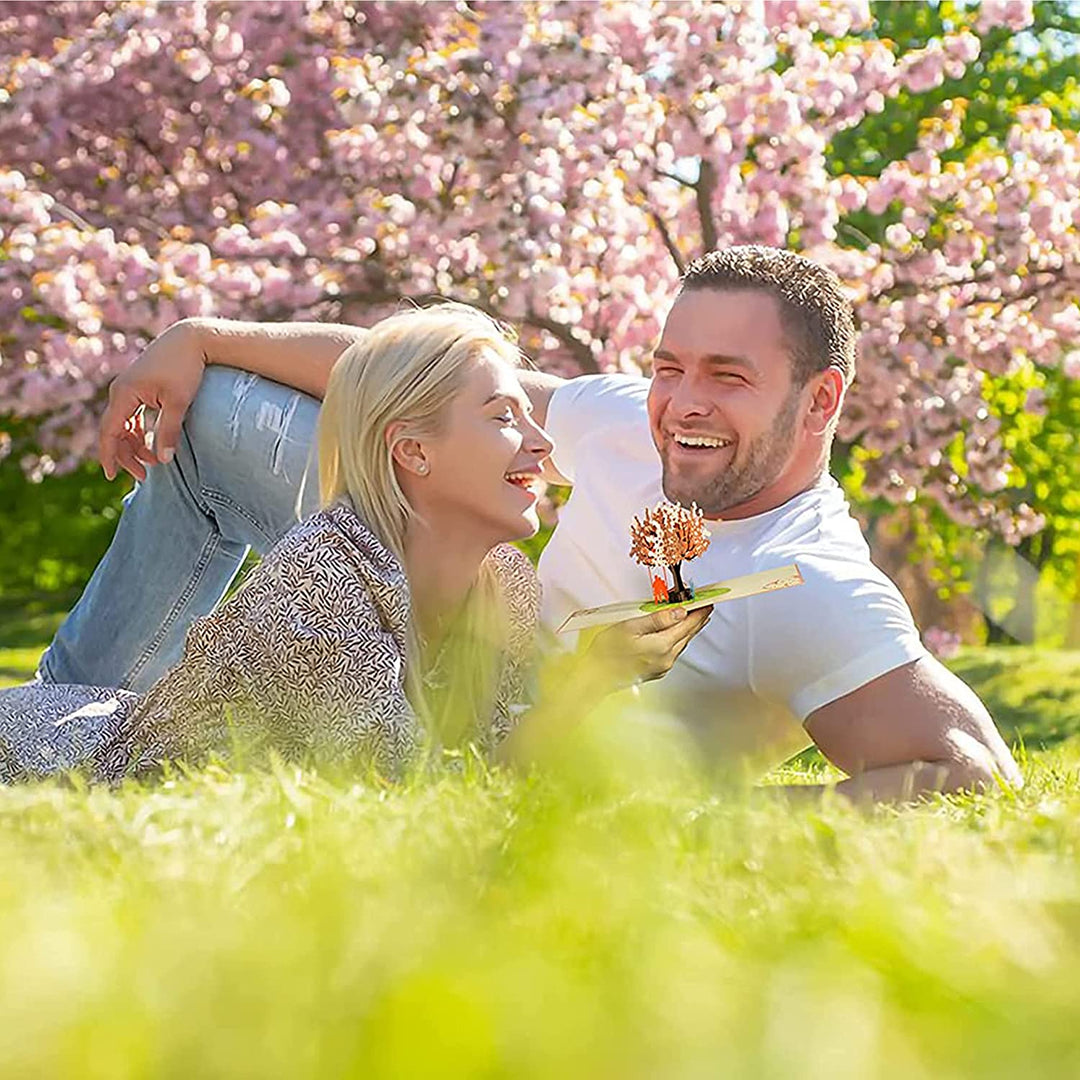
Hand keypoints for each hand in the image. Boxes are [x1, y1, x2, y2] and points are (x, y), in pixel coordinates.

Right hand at [99, 320, 206, 480]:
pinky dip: (138, 431)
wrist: (191, 339)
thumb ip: (168, 431)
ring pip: (123, 423)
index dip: (110, 456)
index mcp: (124, 394)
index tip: (112, 476)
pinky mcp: (139, 386)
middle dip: (126, 455)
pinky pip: (131, 415)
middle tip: (143, 475)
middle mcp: (121, 390)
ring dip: (133, 444)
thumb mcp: (178, 402)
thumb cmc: (185, 368)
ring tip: (153, 462)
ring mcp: (128, 387)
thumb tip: (164, 460)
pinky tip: (150, 444)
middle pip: (114, 430)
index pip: (110, 431)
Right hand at [580, 605, 712, 695]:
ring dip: (688, 629)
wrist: (595, 676)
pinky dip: (678, 639)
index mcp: (662, 645)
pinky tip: (676, 633)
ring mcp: (662, 666)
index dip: (699, 612)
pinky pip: (674, 651)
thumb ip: (657, 619)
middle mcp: (666, 658)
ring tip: (693, 617)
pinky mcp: (657, 671)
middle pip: (688, 634)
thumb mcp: (630, 627)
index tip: (707, 603)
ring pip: (682, 643)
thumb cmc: (607, 652)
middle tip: (704, 607)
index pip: (688, 624)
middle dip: (697, 619)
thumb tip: (679, 612)